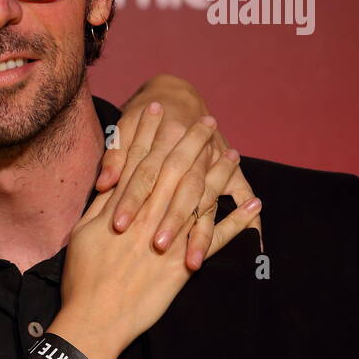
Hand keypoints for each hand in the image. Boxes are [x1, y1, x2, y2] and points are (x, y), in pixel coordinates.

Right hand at [51, 102, 261, 358]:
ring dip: (220, 174)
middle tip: (207, 120)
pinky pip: (218, 239)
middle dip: (192, 143)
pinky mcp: (185, 263)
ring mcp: (171, 238)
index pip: (140, 161)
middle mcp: (151, 216)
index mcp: (124, 207)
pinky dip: (238, 222)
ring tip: (233, 153)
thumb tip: (113, 179)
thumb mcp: (83, 233)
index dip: (149, 133)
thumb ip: (102, 205)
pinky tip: (253, 204)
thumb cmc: (83, 277)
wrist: (96, 318)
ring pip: (201, 197)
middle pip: (176, 171)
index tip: (160, 110)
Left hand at [97, 76, 262, 264]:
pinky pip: (241, 198)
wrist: (175, 95)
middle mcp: (191, 156)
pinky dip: (249, 219)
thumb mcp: (125, 126)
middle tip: (157, 248)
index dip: (131, 200)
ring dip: (199, 233)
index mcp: (163, 143)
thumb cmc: (143, 117)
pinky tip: (254, 245)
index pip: (144, 177)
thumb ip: (114, 157)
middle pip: (180, 193)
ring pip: (207, 201)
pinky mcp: (230, 173)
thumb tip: (104, 183)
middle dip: (169, 222)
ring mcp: (213, 165)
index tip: (118, 225)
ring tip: (192, 262)